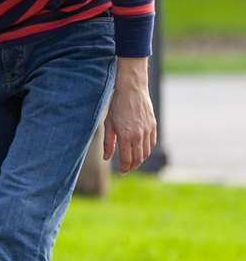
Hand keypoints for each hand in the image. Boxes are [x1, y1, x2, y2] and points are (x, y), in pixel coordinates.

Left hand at [102, 58, 156, 172]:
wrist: (132, 89)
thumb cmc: (116, 105)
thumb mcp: (108, 124)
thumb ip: (108, 142)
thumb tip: (107, 158)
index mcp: (126, 136)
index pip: (127, 159)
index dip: (124, 168)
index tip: (121, 171)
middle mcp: (139, 135)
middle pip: (138, 158)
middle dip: (132, 166)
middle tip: (126, 169)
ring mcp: (148, 130)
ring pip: (147, 152)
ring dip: (140, 159)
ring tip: (133, 162)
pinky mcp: (153, 125)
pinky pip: (152, 143)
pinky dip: (147, 150)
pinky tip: (141, 151)